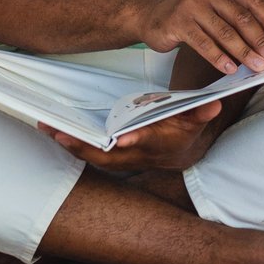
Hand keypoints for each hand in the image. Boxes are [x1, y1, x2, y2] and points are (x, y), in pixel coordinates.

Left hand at [40, 99, 223, 172]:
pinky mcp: (111, 157)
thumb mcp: (196, 118)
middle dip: (86, 147)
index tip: (122, 139)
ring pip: (94, 156)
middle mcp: (137, 155)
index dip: (135, 141)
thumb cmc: (185, 129)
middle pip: (109, 155)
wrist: (179, 152)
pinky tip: (52, 131)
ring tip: (49, 129)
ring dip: (71, 145)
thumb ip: (201, 111)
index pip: (146, 143)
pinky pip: (88, 152)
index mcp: (158, 144)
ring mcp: (122, 159)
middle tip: (63, 133)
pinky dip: (70, 143)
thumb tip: (214, 104)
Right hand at [139, 0, 263, 74]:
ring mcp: (191, 5)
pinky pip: (204, 44)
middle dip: (259, 40)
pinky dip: (219, 58)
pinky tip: (230, 69)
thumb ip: (235, 14)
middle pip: (240, 18)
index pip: (251, 0)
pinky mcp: (178, 23)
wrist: (149, 14)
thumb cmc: (188, 12)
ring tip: (257, 66)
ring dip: (244, 52)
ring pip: (224, 32)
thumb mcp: (213, 4)